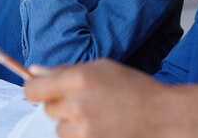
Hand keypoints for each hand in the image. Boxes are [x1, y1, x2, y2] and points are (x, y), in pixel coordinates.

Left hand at [24, 59, 172, 137]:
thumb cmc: (134, 88)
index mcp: (79, 79)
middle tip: (85, 100)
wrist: (163, 117)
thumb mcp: (102, 67)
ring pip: (58, 128)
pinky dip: (81, 135)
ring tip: (98, 115)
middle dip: (60, 104)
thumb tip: (34, 71)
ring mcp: (84, 130)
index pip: (33, 89)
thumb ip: (65, 70)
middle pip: (47, 109)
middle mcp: (78, 105)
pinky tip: (102, 127)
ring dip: (71, 123)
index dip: (34, 89)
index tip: (39, 90)